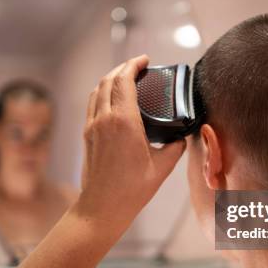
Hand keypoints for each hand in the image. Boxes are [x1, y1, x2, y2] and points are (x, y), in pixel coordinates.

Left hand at [75, 55, 185, 237]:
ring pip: (96, 90)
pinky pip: (92, 104)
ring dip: (110, 78)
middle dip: (123, 68)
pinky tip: (111, 100)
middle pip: (108, 80)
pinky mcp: (86, 135)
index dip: (134, 65)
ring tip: (125, 78)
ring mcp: (92, 126)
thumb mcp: (162, 167)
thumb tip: (181, 139)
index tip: (145, 60)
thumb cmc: (131, 189)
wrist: (102, 207)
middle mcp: (104, 119)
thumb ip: (175, 148)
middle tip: (138, 66)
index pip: (124, 80)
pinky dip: (101, 93)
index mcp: (124, 121)